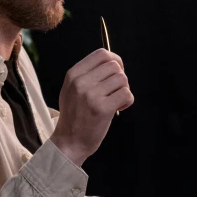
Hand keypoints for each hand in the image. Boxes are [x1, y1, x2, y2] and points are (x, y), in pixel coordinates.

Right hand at [50, 49, 133, 165]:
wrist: (69, 142)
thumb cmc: (74, 116)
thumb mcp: (71, 89)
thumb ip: (87, 74)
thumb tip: (113, 62)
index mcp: (73, 74)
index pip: (101, 54)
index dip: (115, 60)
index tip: (117, 71)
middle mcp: (81, 82)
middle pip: (114, 66)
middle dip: (120, 77)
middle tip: (116, 91)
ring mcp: (91, 95)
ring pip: (122, 79)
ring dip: (124, 90)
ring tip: (116, 101)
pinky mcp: (102, 109)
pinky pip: (126, 94)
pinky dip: (127, 101)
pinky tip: (119, 108)